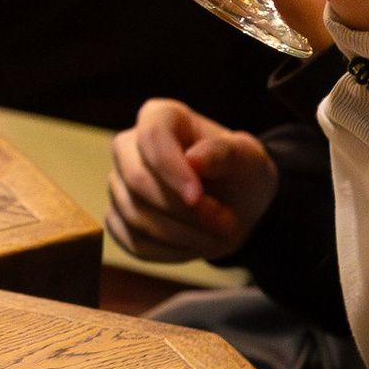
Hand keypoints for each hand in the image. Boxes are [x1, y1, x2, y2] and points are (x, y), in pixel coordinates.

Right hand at [108, 99, 278, 263]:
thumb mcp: (249, 159)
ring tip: (219, 237)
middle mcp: (129, 147)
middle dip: (182, 211)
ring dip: (181, 235)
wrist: (237, 206)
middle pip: (136, 179)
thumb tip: (194, 159)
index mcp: (159, 117)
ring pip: (134, 215)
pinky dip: (169, 251)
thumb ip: (226, 154)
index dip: (171, 169)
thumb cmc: (240, 173)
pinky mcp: (118, 219)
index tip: (197, 198)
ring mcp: (119, 184)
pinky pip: (133, 242)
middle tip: (225, 225)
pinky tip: (196, 245)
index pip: (151, 137)